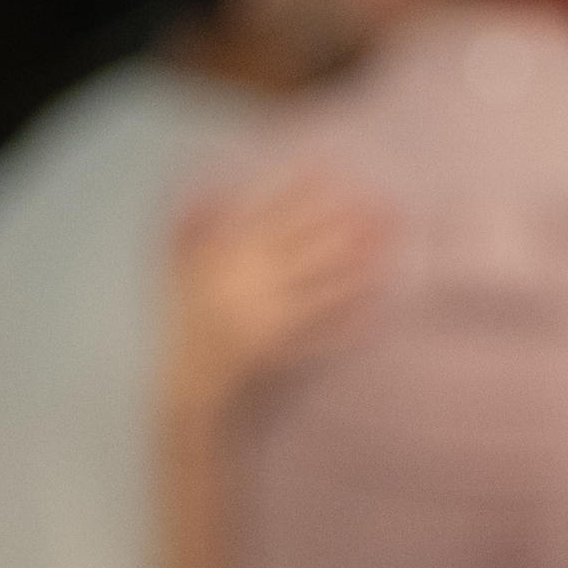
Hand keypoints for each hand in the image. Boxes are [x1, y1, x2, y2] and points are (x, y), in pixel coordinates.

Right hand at [169, 169, 386, 413]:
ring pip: (321, 283)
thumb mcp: (176, 276)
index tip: (332, 171)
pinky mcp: (283, 353)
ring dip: (358, 261)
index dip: (298, 193)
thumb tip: (207, 183)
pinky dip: (353, 313)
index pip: (264, 217)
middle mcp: (245, 287)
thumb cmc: (183, 332)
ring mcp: (266, 321)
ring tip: (391, 239)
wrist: (186, 396)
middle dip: (344, 222)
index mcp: (219, 263)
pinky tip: (381, 295)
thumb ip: (189, 229)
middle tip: (384, 202)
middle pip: (303, 246)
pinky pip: (325, 330)